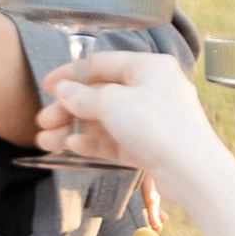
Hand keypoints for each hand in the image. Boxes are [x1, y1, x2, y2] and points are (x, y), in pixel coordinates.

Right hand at [35, 43, 214, 182]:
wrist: (191, 172)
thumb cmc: (157, 125)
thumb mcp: (111, 103)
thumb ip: (83, 96)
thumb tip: (63, 90)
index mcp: (149, 68)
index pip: (102, 64)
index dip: (71, 74)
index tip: (46, 85)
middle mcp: (151, 90)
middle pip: (100, 95)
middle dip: (68, 109)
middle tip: (43, 121)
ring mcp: (150, 119)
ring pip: (104, 120)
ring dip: (74, 129)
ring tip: (46, 141)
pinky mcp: (148, 146)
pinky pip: (114, 140)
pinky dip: (92, 142)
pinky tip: (71, 147)